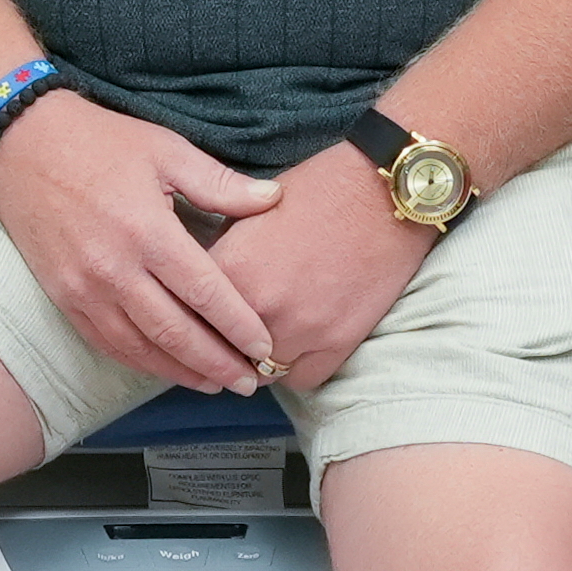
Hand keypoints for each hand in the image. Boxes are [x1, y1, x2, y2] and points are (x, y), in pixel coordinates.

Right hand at [0, 88, 283, 390]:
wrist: (21, 144)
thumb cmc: (100, 141)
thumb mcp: (166, 150)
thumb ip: (220, 183)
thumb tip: (273, 199)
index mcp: (147, 231)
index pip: (205, 293)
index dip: (238, 326)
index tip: (265, 348)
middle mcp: (115, 269)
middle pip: (175, 332)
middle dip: (217, 363)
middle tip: (249, 383)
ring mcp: (84, 288)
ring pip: (140, 348)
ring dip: (180, 372)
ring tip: (214, 383)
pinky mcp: (63, 297)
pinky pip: (106, 343)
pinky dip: (140, 362)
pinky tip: (165, 368)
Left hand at [211, 145, 436, 385]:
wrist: (384, 193)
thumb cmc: (319, 190)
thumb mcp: (251, 210)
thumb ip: (225, 253)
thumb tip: (207, 280)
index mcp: (229, 269)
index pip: (187, 314)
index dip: (187, 316)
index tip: (191, 318)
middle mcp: (259, 308)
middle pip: (219, 351)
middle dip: (217, 346)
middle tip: (220, 342)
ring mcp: (300, 331)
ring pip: (258, 373)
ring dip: (255, 362)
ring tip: (257, 347)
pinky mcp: (338, 344)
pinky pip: (301, 380)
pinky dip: (295, 368)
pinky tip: (295, 349)